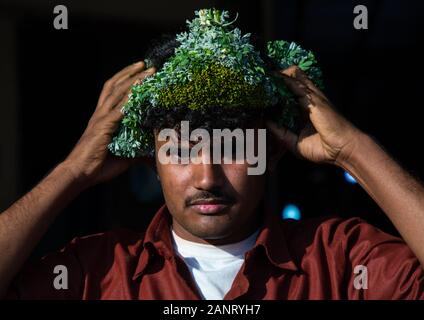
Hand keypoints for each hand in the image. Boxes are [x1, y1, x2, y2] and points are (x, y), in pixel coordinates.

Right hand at [63, 61, 155, 187]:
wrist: (80, 173)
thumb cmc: (98, 166)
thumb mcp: (123, 157)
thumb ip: (136, 152)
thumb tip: (151, 155)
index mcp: (103, 118)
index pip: (114, 92)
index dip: (126, 81)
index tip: (140, 73)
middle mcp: (100, 113)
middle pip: (115, 85)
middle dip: (130, 73)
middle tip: (146, 64)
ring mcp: (101, 118)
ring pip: (118, 92)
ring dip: (133, 79)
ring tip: (147, 70)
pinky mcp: (103, 126)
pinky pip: (119, 108)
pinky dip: (129, 97)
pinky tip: (139, 89)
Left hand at [267, 66, 362, 165]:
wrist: (341, 150)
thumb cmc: (323, 149)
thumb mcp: (295, 143)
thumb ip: (281, 132)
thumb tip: (266, 122)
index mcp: (304, 110)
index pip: (289, 93)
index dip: (277, 89)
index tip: (262, 89)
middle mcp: (308, 100)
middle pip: (292, 79)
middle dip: (276, 77)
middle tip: (261, 77)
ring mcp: (312, 97)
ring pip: (293, 76)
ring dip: (278, 74)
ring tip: (263, 73)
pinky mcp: (312, 97)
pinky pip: (295, 83)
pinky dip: (283, 79)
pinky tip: (271, 77)